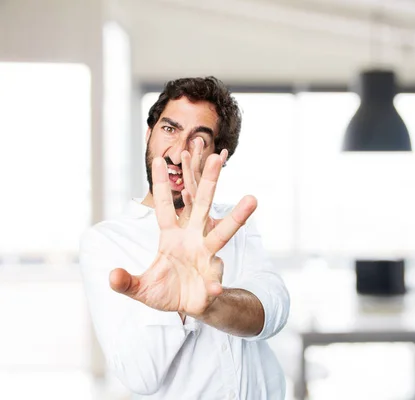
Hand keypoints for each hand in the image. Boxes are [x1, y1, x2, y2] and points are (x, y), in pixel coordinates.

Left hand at [109, 151, 255, 318]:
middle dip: (209, 183)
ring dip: (236, 217)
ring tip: (251, 199)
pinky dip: (214, 285)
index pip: (164, 207)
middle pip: (202, 207)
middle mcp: (193, 240)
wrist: (189, 308)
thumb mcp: (141, 288)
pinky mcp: (214, 278)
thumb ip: (125, 282)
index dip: (161, 186)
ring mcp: (207, 257)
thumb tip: (111, 276)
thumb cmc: (166, 290)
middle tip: (217, 157)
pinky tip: (214, 288)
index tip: (158, 159)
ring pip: (221, 234)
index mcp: (172, 236)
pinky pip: (215, 281)